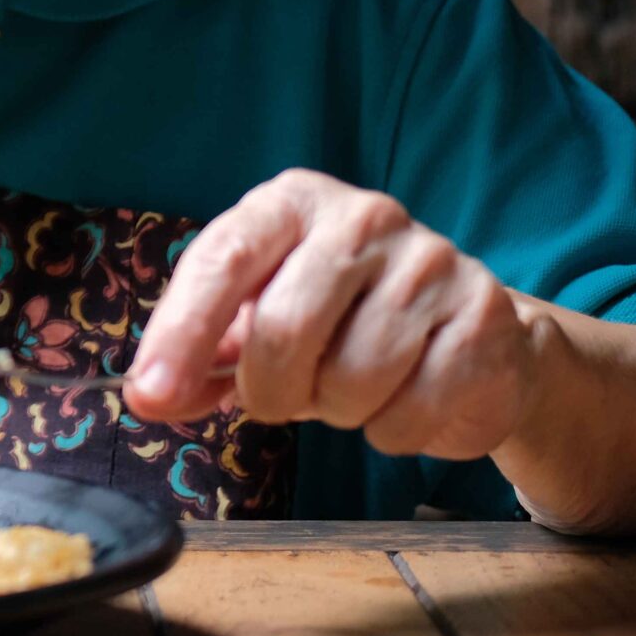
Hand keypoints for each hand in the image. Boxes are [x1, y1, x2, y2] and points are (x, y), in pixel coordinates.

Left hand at [126, 168, 532, 459]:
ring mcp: (431, 263)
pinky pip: (412, 412)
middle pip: (284, 329)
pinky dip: (392, 432)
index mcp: (292, 203)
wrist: (468, 331)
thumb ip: (201, 357)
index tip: (150, 396)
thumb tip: (149, 396)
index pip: (224, 259)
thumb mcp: (258, 320)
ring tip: (349, 389)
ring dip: (336, 411)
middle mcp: (363, 217)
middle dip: (269, 391)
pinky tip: (404, 402)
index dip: (182, 333)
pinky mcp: (486, 318)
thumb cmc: (340, 321)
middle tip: (279, 400)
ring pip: (351, 379)